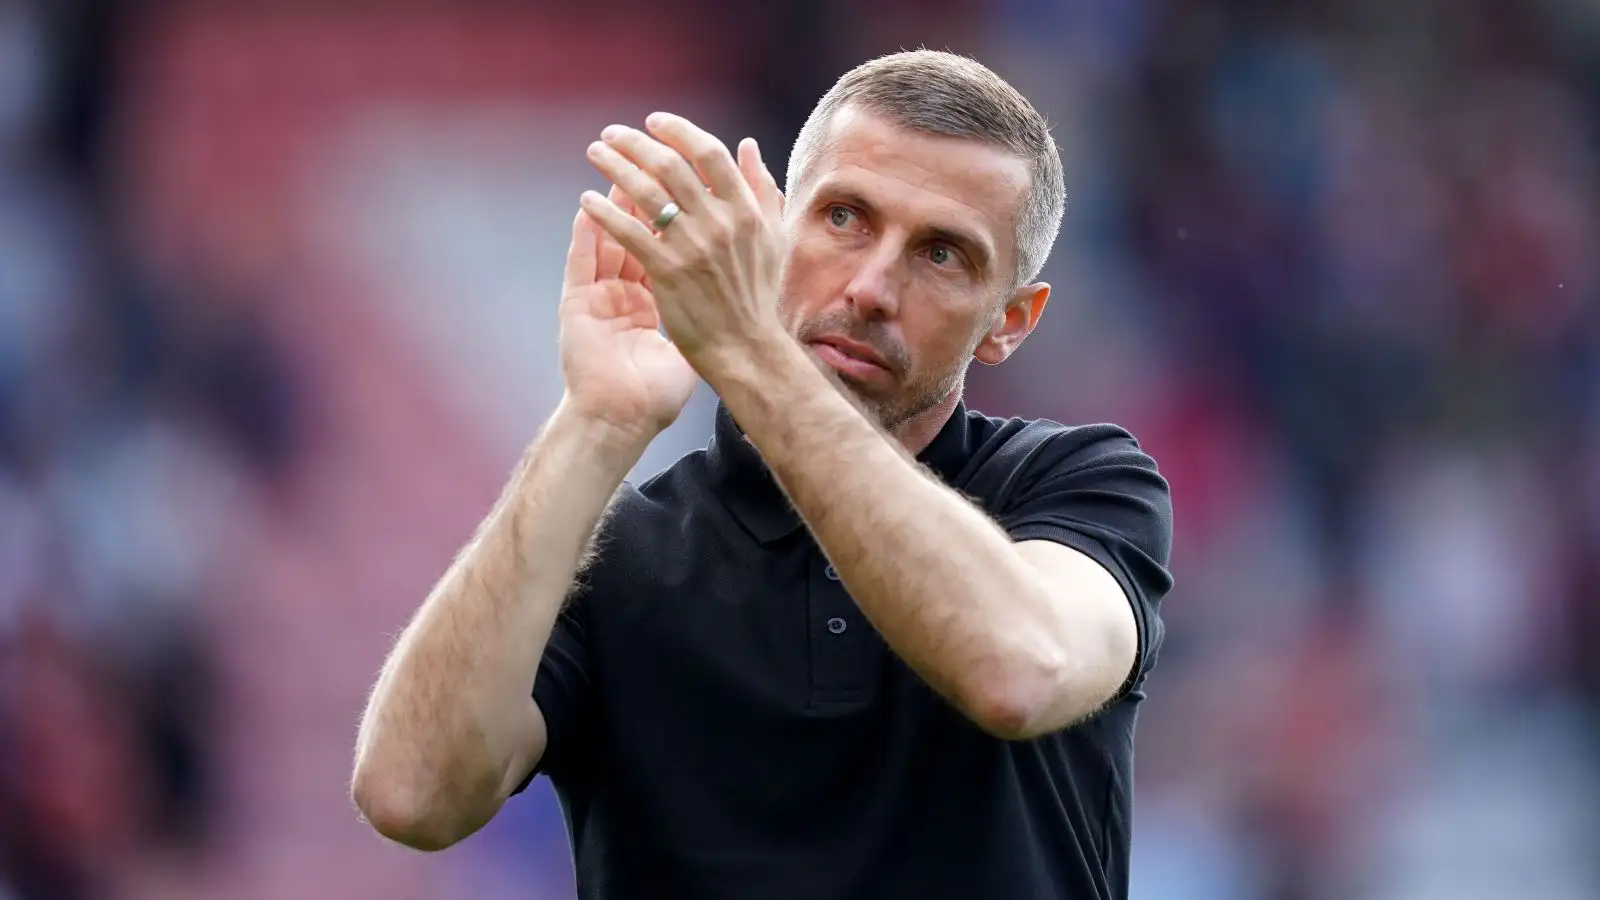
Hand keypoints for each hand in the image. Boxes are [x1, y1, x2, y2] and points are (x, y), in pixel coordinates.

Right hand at [558, 185, 697, 438]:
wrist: (623, 420)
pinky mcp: (577, 304)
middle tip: (657, 162)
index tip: (697, 186)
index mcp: (652, 299)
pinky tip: (590, 204)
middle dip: (646, 195)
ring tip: (622, 168)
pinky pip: (582, 259)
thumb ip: (706, 313)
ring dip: (614, 202)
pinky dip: (587, 230)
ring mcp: (599, 295)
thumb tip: (730, 293)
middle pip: (638, 233)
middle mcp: (625, 291)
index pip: (667, 245)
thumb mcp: (687, 348)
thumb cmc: (656, 394)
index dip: (680, 216)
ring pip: (608, 237)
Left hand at [579, 112, 786, 372]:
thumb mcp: (772, 238)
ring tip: (595, 153)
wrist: (746, 348)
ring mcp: (693, 247)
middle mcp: (720, 223)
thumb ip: (761, 189)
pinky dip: (604, 212)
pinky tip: (587, 201)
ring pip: (644, 192)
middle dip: (635, 143)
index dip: (678, 131)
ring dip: (614, 166)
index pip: (708, 154)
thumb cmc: (758, 296)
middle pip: (670, 165)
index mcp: (746, 210)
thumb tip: (747, 145)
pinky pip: (628, 232)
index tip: (654, 122)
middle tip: (612, 133)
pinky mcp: (667, 272)